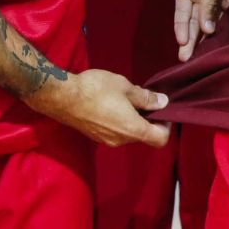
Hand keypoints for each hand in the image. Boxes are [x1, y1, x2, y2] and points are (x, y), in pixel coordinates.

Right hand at [30, 68, 171, 147]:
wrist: (62, 97)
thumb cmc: (96, 89)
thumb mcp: (125, 87)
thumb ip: (145, 98)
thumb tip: (162, 102)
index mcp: (132, 129)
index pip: (160, 139)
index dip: (167, 126)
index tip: (163, 110)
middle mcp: (121, 140)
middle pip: (144, 135)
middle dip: (148, 119)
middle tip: (144, 98)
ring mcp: (106, 141)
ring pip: (129, 133)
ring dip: (133, 119)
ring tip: (126, 98)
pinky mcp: (96, 137)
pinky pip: (115, 132)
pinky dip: (120, 121)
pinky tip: (112, 103)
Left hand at [171, 0, 228, 60]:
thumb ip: (210, 3)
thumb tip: (209, 29)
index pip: (225, 18)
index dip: (220, 36)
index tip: (216, 56)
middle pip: (207, 23)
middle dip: (200, 42)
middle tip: (193, 63)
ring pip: (192, 20)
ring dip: (188, 37)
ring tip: (184, 57)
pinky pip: (181, 10)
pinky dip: (180, 24)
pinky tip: (181, 39)